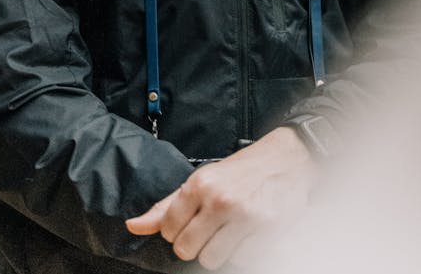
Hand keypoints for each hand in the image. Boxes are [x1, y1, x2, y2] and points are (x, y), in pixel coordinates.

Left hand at [126, 127, 317, 268]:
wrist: (288, 158)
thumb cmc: (242, 169)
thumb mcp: (203, 178)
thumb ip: (167, 205)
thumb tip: (133, 226)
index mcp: (200, 184)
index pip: (167, 229)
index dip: (176, 230)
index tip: (190, 222)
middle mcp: (220, 200)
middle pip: (185, 250)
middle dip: (194, 244)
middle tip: (209, 229)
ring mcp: (245, 217)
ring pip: (211, 260)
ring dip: (218, 251)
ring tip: (228, 231)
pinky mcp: (267, 230)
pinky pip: (240, 261)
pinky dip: (242, 252)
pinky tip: (247, 234)